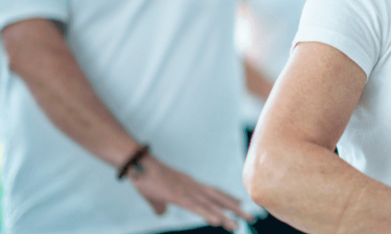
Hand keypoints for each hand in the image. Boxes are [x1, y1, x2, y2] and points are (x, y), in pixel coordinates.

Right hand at [129, 153, 253, 229]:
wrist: (139, 165)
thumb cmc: (146, 178)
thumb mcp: (155, 195)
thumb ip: (160, 205)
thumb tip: (161, 214)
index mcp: (190, 185)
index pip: (214, 192)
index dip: (227, 198)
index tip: (240, 204)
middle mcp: (193, 187)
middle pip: (219, 198)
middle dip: (235, 208)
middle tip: (251, 217)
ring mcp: (187, 191)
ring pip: (210, 205)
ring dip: (224, 216)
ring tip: (237, 226)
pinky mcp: (178, 197)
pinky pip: (196, 207)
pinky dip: (208, 214)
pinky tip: (218, 221)